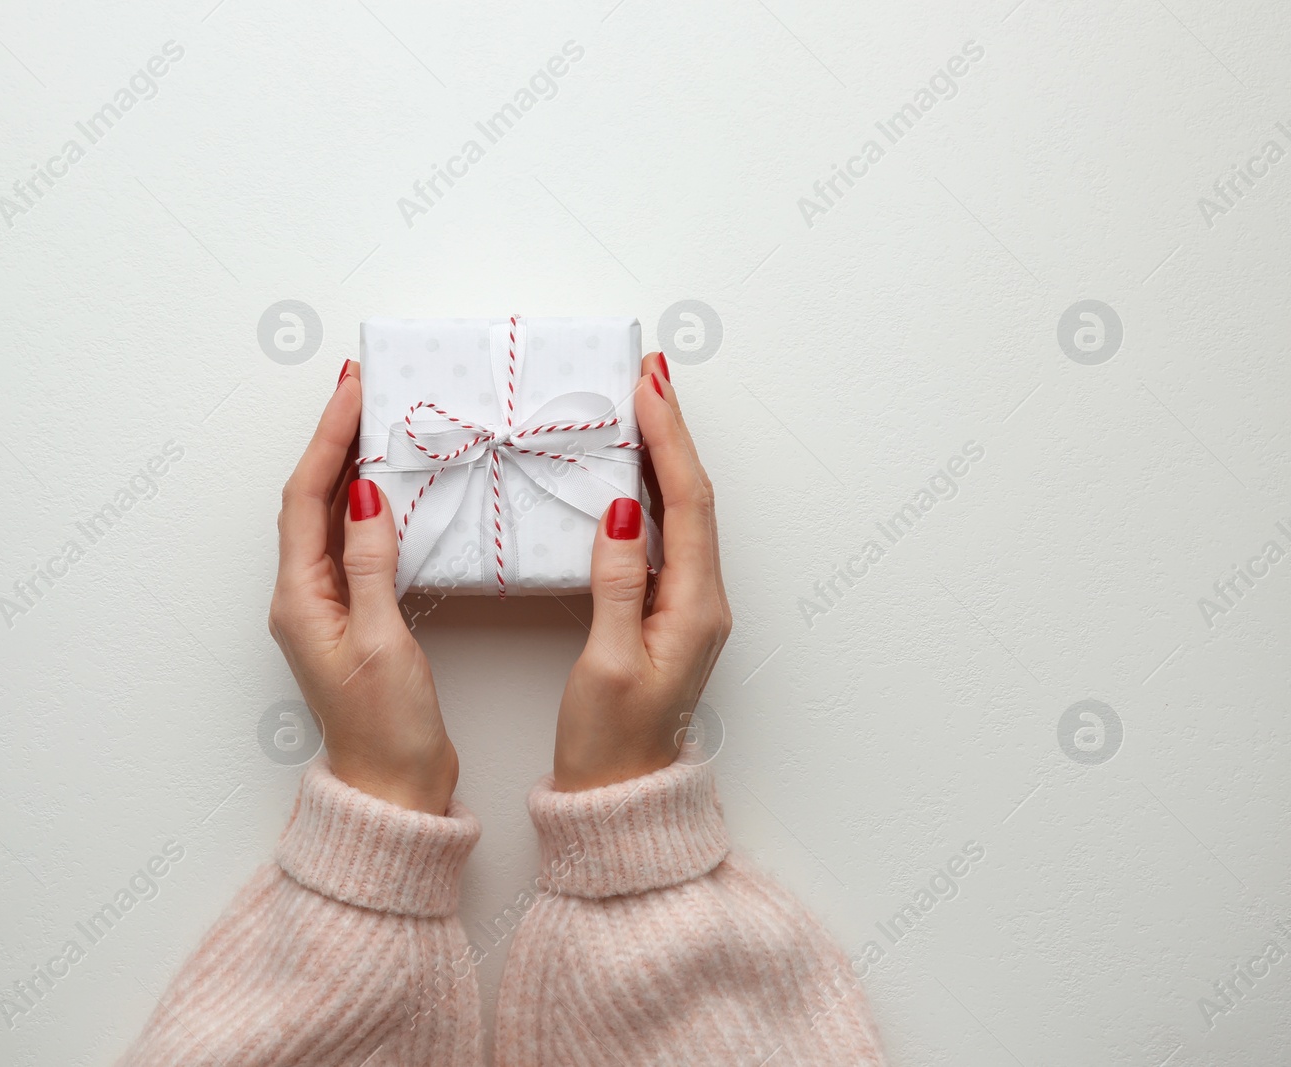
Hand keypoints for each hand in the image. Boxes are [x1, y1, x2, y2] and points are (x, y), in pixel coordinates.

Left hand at [268, 361, 457, 812]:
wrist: (392, 790)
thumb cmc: (385, 730)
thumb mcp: (381, 641)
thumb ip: (370, 564)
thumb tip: (364, 494)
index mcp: (300, 600)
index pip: (306, 498)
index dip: (328, 439)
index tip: (352, 392)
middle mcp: (305, 597)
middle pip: (313, 498)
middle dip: (336, 439)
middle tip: (364, 388)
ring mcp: (328, 606)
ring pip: (332, 518)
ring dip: (352, 466)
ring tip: (379, 420)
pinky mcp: (356, 618)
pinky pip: (355, 544)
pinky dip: (371, 506)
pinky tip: (394, 487)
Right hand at [552, 352, 732, 790]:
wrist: (621, 797)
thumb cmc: (610, 742)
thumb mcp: (604, 664)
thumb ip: (617, 585)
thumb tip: (622, 513)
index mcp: (695, 607)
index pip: (687, 503)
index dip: (668, 440)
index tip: (648, 388)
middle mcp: (702, 600)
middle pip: (692, 496)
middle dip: (672, 430)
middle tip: (649, 374)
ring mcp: (688, 605)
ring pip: (681, 512)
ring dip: (662, 454)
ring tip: (639, 404)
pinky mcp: (667, 613)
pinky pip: (665, 536)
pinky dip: (649, 492)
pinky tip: (628, 473)